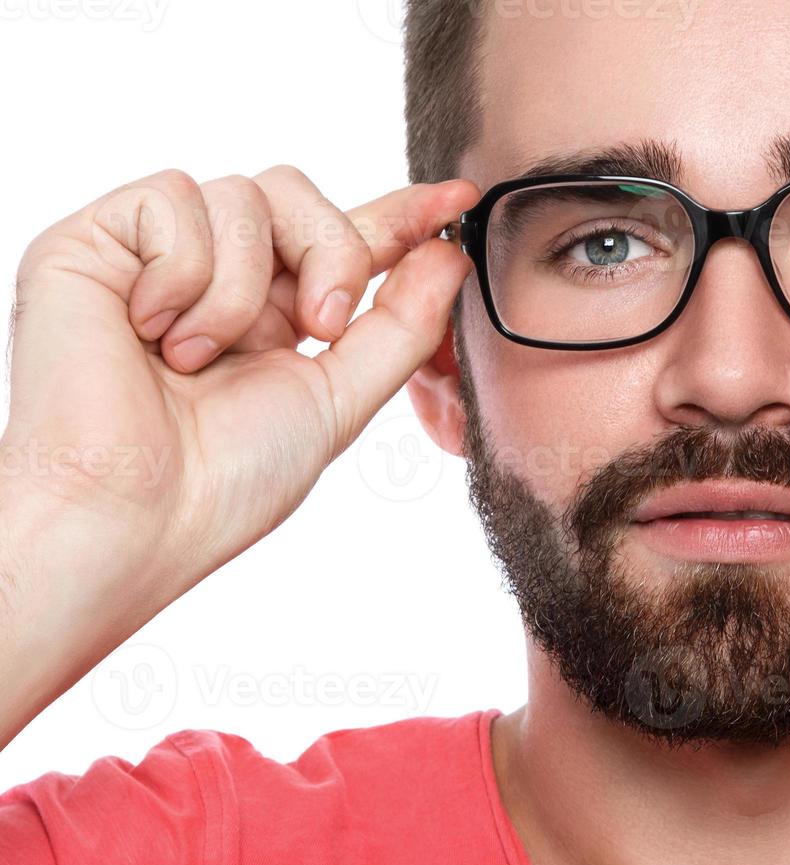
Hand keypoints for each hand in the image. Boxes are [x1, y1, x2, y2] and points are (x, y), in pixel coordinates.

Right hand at [0, 167, 476, 735]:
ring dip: (246, 287)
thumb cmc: (227, 479)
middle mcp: (218, 276)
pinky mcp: (96, 240)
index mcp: (276, 315)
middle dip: (335, 254)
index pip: (344, 237)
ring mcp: (155, 256)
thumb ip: (401, 324)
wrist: (134, 513)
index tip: (460, 200)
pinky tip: (153, 333)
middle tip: (321, 328)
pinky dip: (185, 272)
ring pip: (245, 193)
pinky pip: (176, 198)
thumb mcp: (342, 398)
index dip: (402, 215)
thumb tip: (448, 255)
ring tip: (200, 357)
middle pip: (300, 194)